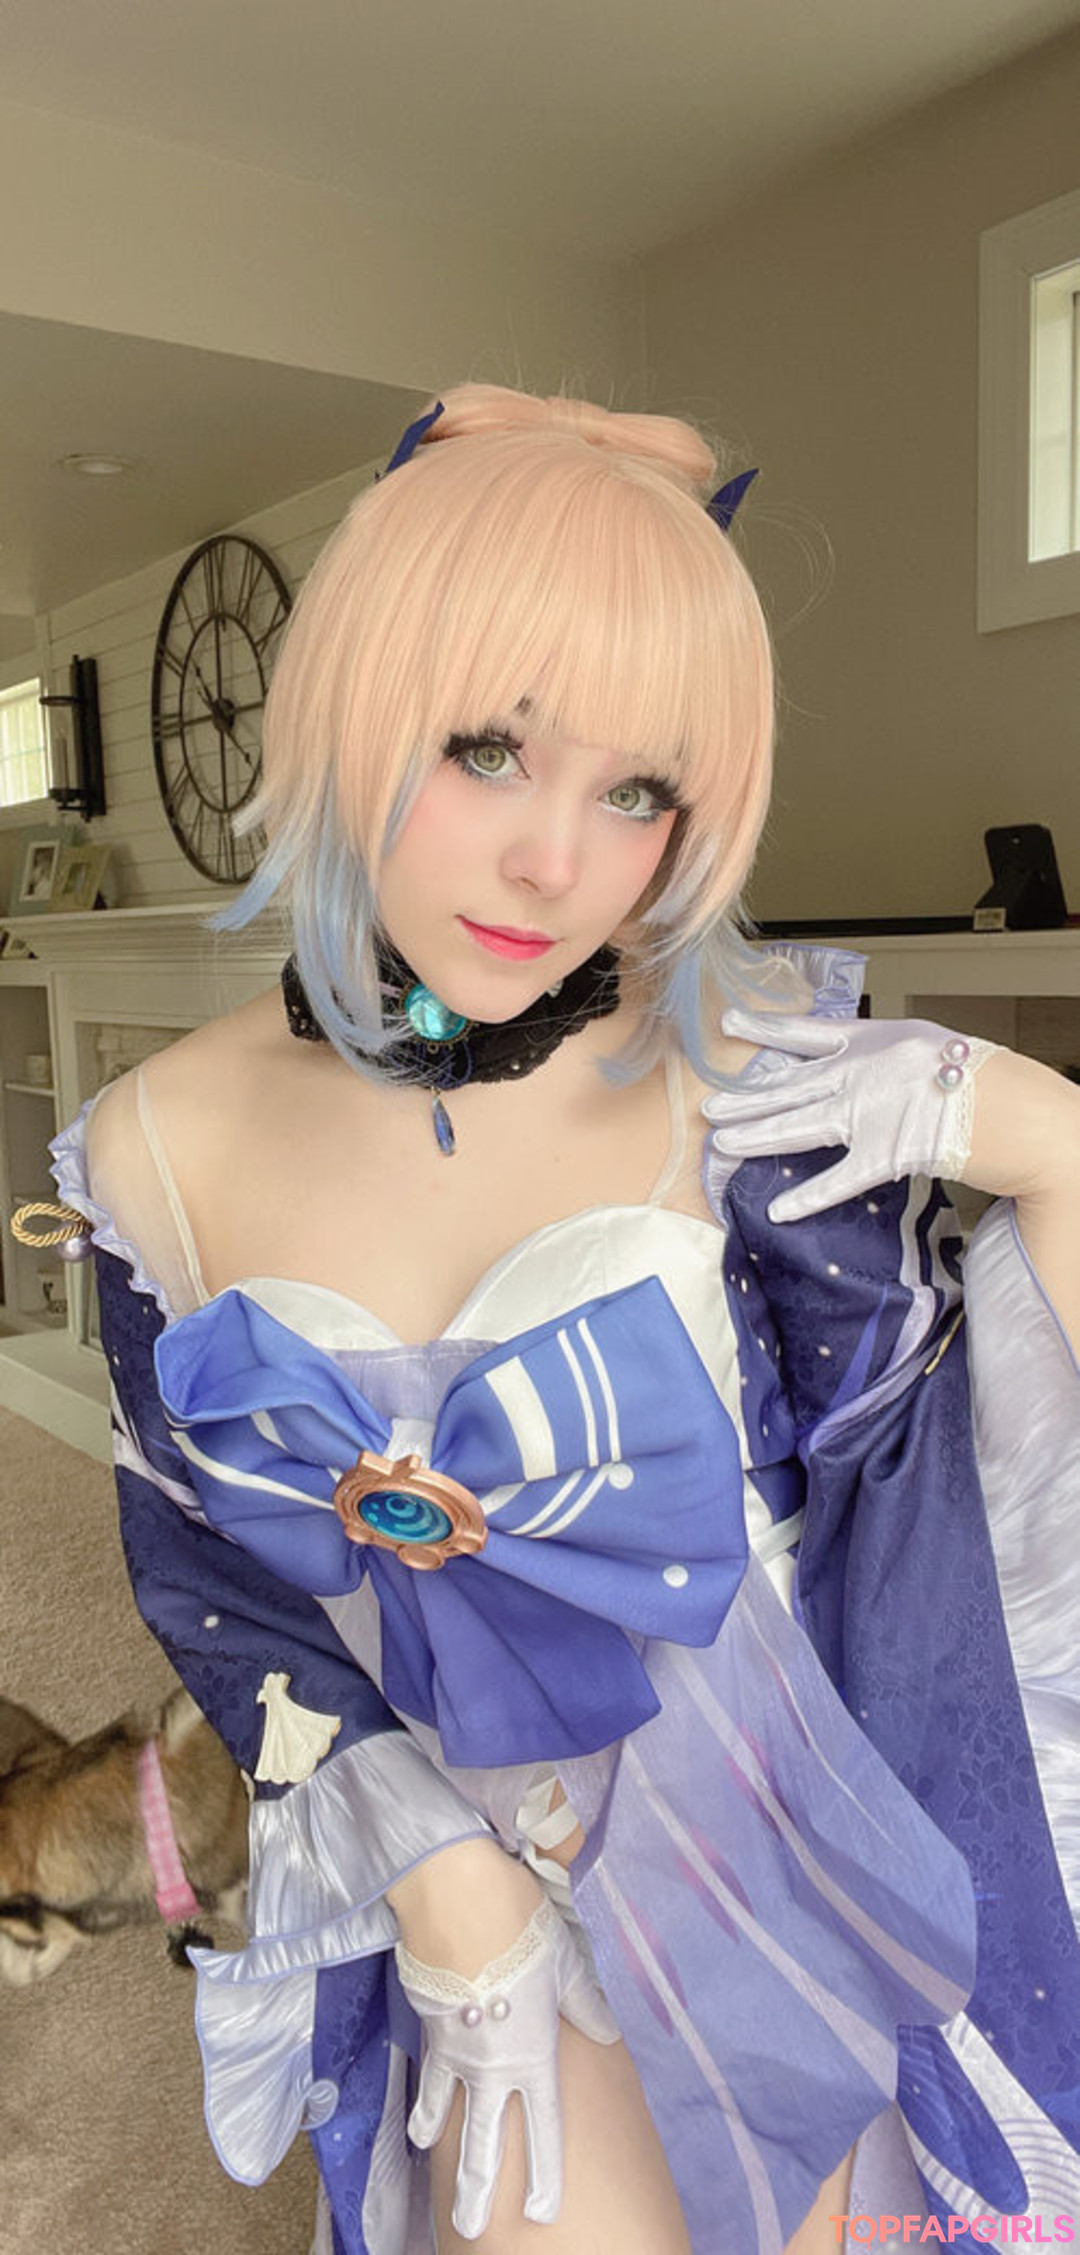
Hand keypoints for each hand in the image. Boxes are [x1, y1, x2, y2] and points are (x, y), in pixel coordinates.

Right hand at [396, 1897, 618, 2239]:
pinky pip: (432, 2078)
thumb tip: (605, 2030)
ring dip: (448, 2161)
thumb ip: (584, 2003)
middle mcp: (493, 2063)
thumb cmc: (519, 1924)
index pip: (543, 2126)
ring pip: (450, 2120)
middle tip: (473, 2230)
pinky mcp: (430, 2028)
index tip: (544, 2215)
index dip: (545, 2173)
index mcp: (534, 2053)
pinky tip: (420, 2129)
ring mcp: (457, 2050)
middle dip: (481, 2190)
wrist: (456, 1895)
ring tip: (449, 2196)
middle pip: (486, 2140)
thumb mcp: (566, 1963)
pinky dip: (426, 2107)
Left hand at [705, 1011, 998, 1221]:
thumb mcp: (919, 1043)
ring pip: (799, 1126)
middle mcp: (861, 1072)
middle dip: (745, 1097)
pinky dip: (808, 1196)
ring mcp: (871, 1114)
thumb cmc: (974, 1074)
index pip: (804, 1032)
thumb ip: (874, 1053)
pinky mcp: (887, 1154)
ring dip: (757, 1136)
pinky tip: (777, 1209)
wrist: (1014, 1106)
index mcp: (870, 1040)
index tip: (729, 1023)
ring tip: (721, 1144)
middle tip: (707, 1106)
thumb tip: (837, 1060)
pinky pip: (839, 1179)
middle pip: (789, 1086)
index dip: (763, 1029)